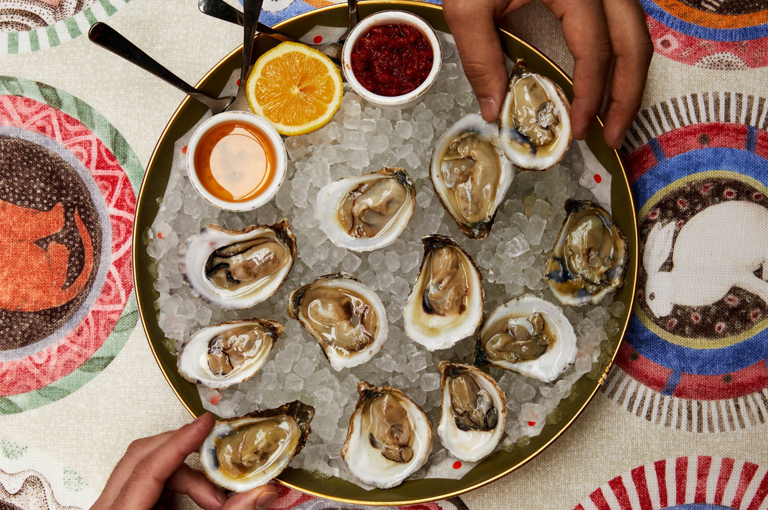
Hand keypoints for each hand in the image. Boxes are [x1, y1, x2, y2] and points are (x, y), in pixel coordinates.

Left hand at [91, 414, 278, 509]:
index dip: (181, 441)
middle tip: (222, 461)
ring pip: (146, 468)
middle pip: (143, 457)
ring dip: (187, 476)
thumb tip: (263, 492)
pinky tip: (199, 502)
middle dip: (188, 457)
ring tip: (216, 503)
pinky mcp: (123, 508)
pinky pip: (148, 482)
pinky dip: (177, 485)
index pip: (149, 466)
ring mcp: (111, 508)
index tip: (206, 424)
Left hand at [443, 0, 652, 148]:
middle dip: (628, 94)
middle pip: (635, 42)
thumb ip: (480, 57)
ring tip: (614, 115)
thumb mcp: (468, 3)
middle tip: (613, 135)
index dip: (590, 95)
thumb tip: (495, 109)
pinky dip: (619, 54)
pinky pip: (622, 20)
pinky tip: (605, 79)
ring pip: (637, 30)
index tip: (579, 130)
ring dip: (629, 76)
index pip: (595, 51)